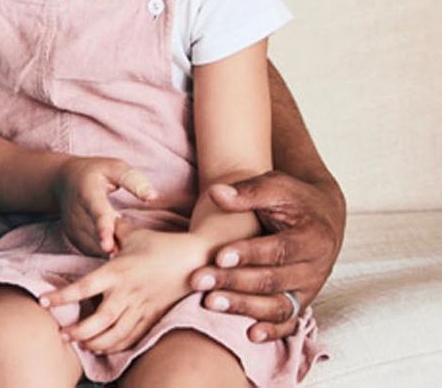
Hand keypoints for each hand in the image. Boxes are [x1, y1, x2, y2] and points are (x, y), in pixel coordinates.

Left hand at [41, 221, 208, 353]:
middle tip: (61, 334)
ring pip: (115, 333)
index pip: (84, 287)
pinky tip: (103, 346)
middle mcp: (127, 292)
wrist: (196, 259)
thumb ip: (113, 229)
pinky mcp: (154, 317)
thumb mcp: (134, 233)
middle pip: (99, 319)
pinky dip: (117, 345)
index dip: (62, 297)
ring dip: (95, 342)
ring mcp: (142, 307)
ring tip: (78, 342)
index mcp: (117, 271)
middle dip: (78, 331)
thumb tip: (101, 218)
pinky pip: (134, 337)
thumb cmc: (162, 244)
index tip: (43, 302)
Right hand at [53, 156, 154, 256]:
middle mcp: (76, 213)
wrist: (63, 180)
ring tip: (124, 241)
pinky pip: (93, 251)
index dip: (104, 231)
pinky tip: (116, 244)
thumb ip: (132, 180)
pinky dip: (106, 251)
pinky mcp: (73, 238)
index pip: (97, 214)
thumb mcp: (114, 167)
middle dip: (116, 244)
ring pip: (96, 247)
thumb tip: (153, 197)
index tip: (108, 247)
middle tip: (132, 246)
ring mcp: (72, 227)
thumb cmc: (95, 173)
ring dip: (113, 248)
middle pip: (98, 237)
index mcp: (88, 193)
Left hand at [188, 172, 345, 341]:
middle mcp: (315, 267)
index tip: (219, 256)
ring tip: (210, 303)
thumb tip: (216, 193)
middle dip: (234, 282)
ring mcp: (310, 288)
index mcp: (313, 237)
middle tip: (199, 280)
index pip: (279, 249)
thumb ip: (249, 191)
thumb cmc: (293, 199)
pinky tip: (250, 335)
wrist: (322, 216)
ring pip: (279, 305)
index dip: (249, 254)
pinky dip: (273, 331)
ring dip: (244, 307)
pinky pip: (290, 322)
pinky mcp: (302, 302)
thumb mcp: (276, 186)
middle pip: (273, 280)